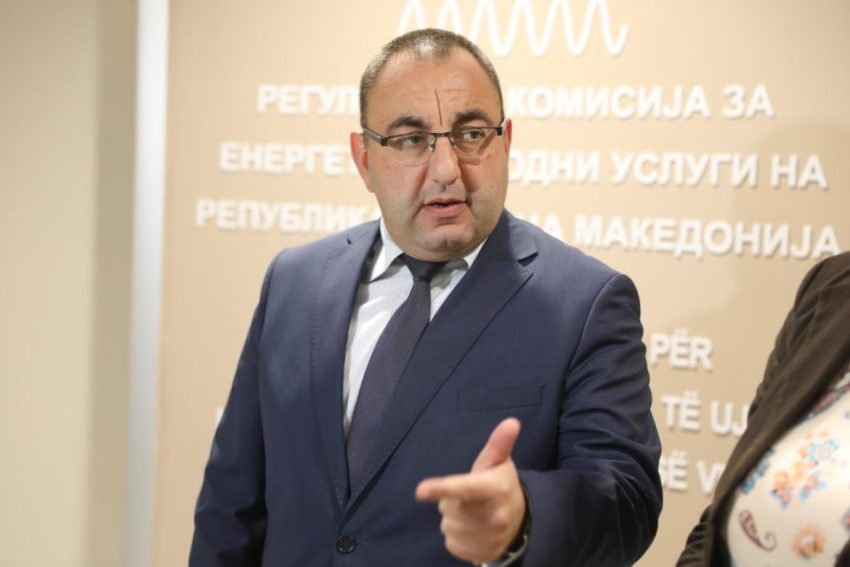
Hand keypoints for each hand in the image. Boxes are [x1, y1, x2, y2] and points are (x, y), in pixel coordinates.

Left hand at [415, 418, 525, 563]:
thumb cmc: (501, 485)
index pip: (464, 488)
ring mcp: (486, 539)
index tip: (420, 491)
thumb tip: (511, 422)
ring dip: (454, 518)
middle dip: (452, 499)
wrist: (520, 524)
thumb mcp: (499, 463)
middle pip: (448, 506)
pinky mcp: (479, 555)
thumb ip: (499, 443)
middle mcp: (493, 517)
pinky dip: (457, 535)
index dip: (441, 488)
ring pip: (447, 525)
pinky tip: (473, 529)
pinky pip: (450, 542)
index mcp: (494, 490)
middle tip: (470, 496)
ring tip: (474, 513)